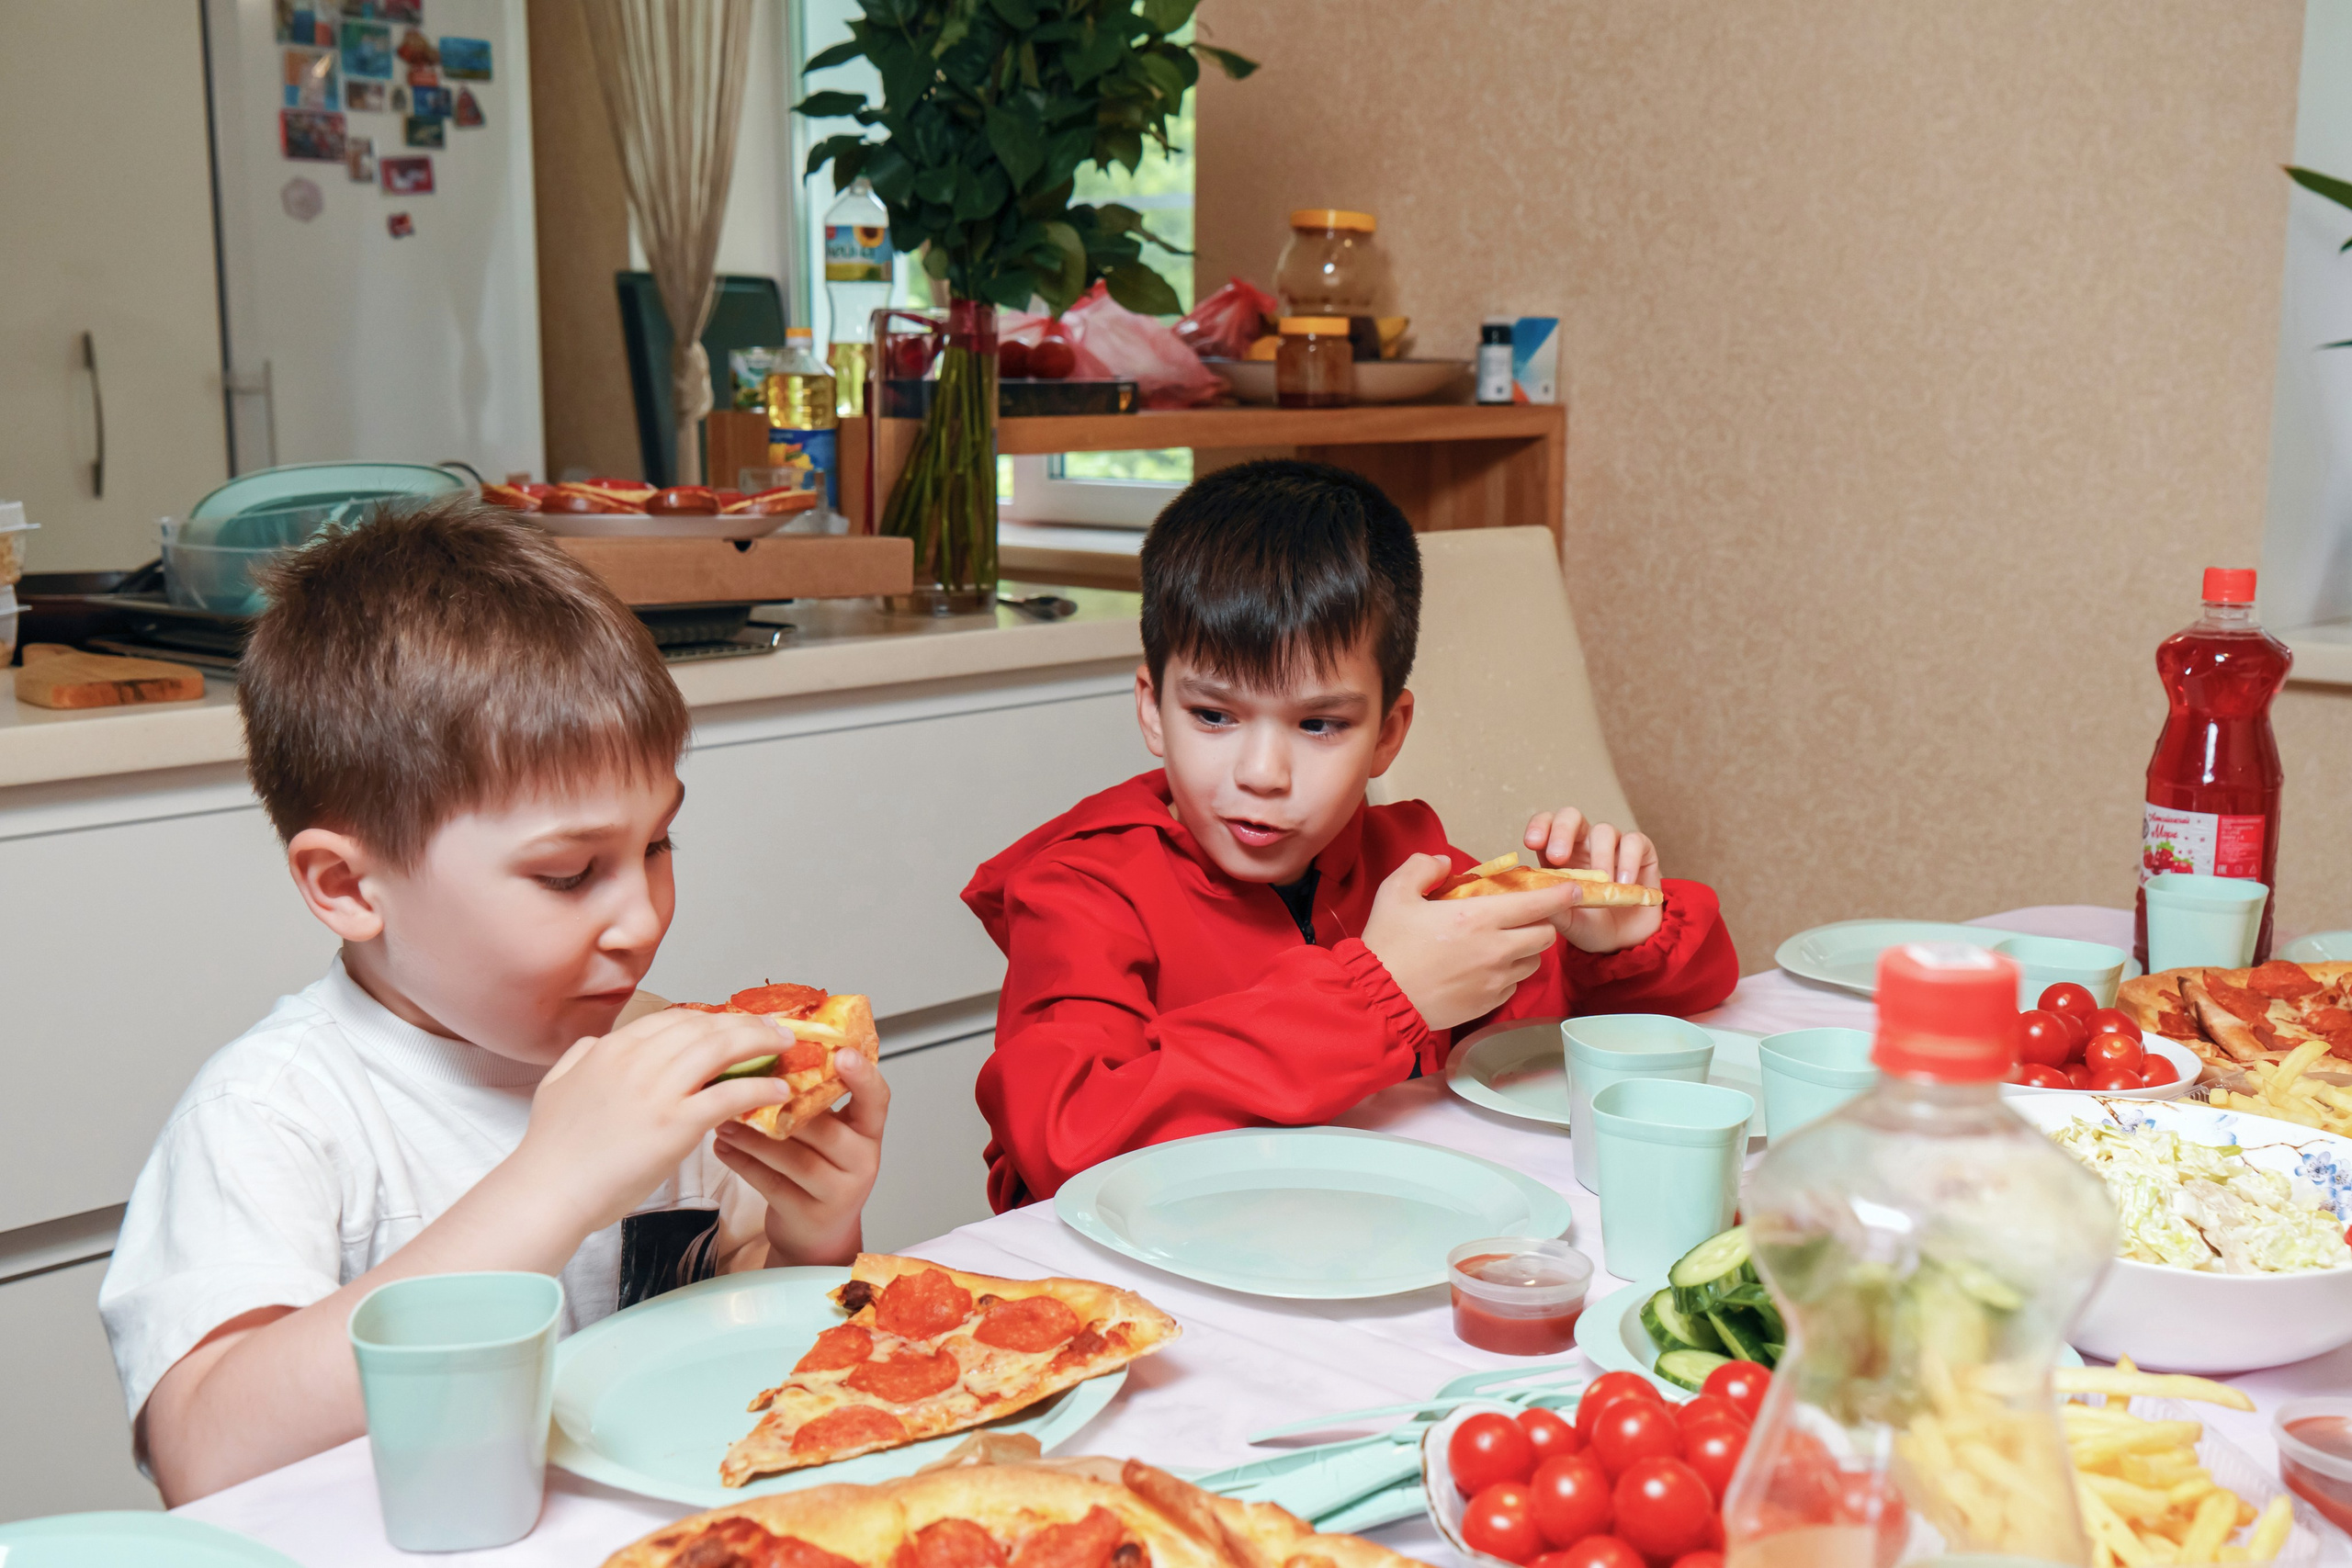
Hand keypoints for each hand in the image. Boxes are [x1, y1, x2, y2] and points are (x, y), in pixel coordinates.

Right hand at [516, 1007, 797, 1239]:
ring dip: (761, 1044)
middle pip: (705, 1027)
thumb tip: (596, 1044)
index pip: (674, 1018)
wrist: (547, 1192)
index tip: (734, 1023)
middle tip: (773, 1029)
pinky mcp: (676, 1124)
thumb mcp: (555, 1085)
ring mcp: (658, 1090)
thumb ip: (579, 1057)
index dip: (711, 1018)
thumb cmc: (552, 1150)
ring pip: (722, 1049)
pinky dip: (760, 1088)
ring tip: (785, 1049)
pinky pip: (730, 1094)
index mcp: (611, 1049)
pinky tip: (778, 1090)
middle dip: (745, 1024)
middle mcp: (637, 1060)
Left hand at [715, 1046, 887, 1265]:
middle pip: (825, 1128)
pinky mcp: (808, 1214)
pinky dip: (743, 1162)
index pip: (877, 1099)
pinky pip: (771, 1183)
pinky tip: (723, 1146)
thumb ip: (817, 1105)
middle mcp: (861, 1162)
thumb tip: (774, 1057)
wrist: (817, 1236)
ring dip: (754, 1137)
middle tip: (747, 1084)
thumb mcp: (831, 1137)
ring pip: (793, 1157)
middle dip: (783, 1107)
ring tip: (724, 1120)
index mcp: (868, 1133)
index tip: (844, 1053)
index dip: (863, 1077)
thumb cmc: (821, 1173)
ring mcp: (838, 1192)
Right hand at [1361, 854, 1580, 1030]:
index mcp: (1478, 918)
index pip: (1537, 904)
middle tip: (1525, 916)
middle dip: (1542, 922)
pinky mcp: (1489, 1003)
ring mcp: (1495, 980)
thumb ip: (1423, 868)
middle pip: (1545, 935)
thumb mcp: (1395, 893)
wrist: (1378, 998)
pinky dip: (1509, 974)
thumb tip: (1444, 863)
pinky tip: (1486, 967)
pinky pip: (1514, 984)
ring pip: (1533, 961)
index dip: (1560, 895)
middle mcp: (1495, 949)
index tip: (1573, 889)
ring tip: (1503, 942)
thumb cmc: (1387, 945)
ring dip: (1526, 949)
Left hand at [1523, 808, 1663, 953]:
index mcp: (1558, 854)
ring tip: (1604, 883)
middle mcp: (1584, 843)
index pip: (1546, 825)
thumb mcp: (1567, 922)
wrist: (1624, 942)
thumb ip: (1552, 907)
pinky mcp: (1641, 850)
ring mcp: (1612, 844)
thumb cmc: (1590, 926)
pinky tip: (1624, 883)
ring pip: (1603, 829)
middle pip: (1571, 816)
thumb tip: (1535, 896)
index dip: (1539, 826)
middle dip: (1562, 831)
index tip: (1532, 843)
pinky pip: (1634, 841)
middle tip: (1558, 857)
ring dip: (1600, 856)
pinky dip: (1628, 861)